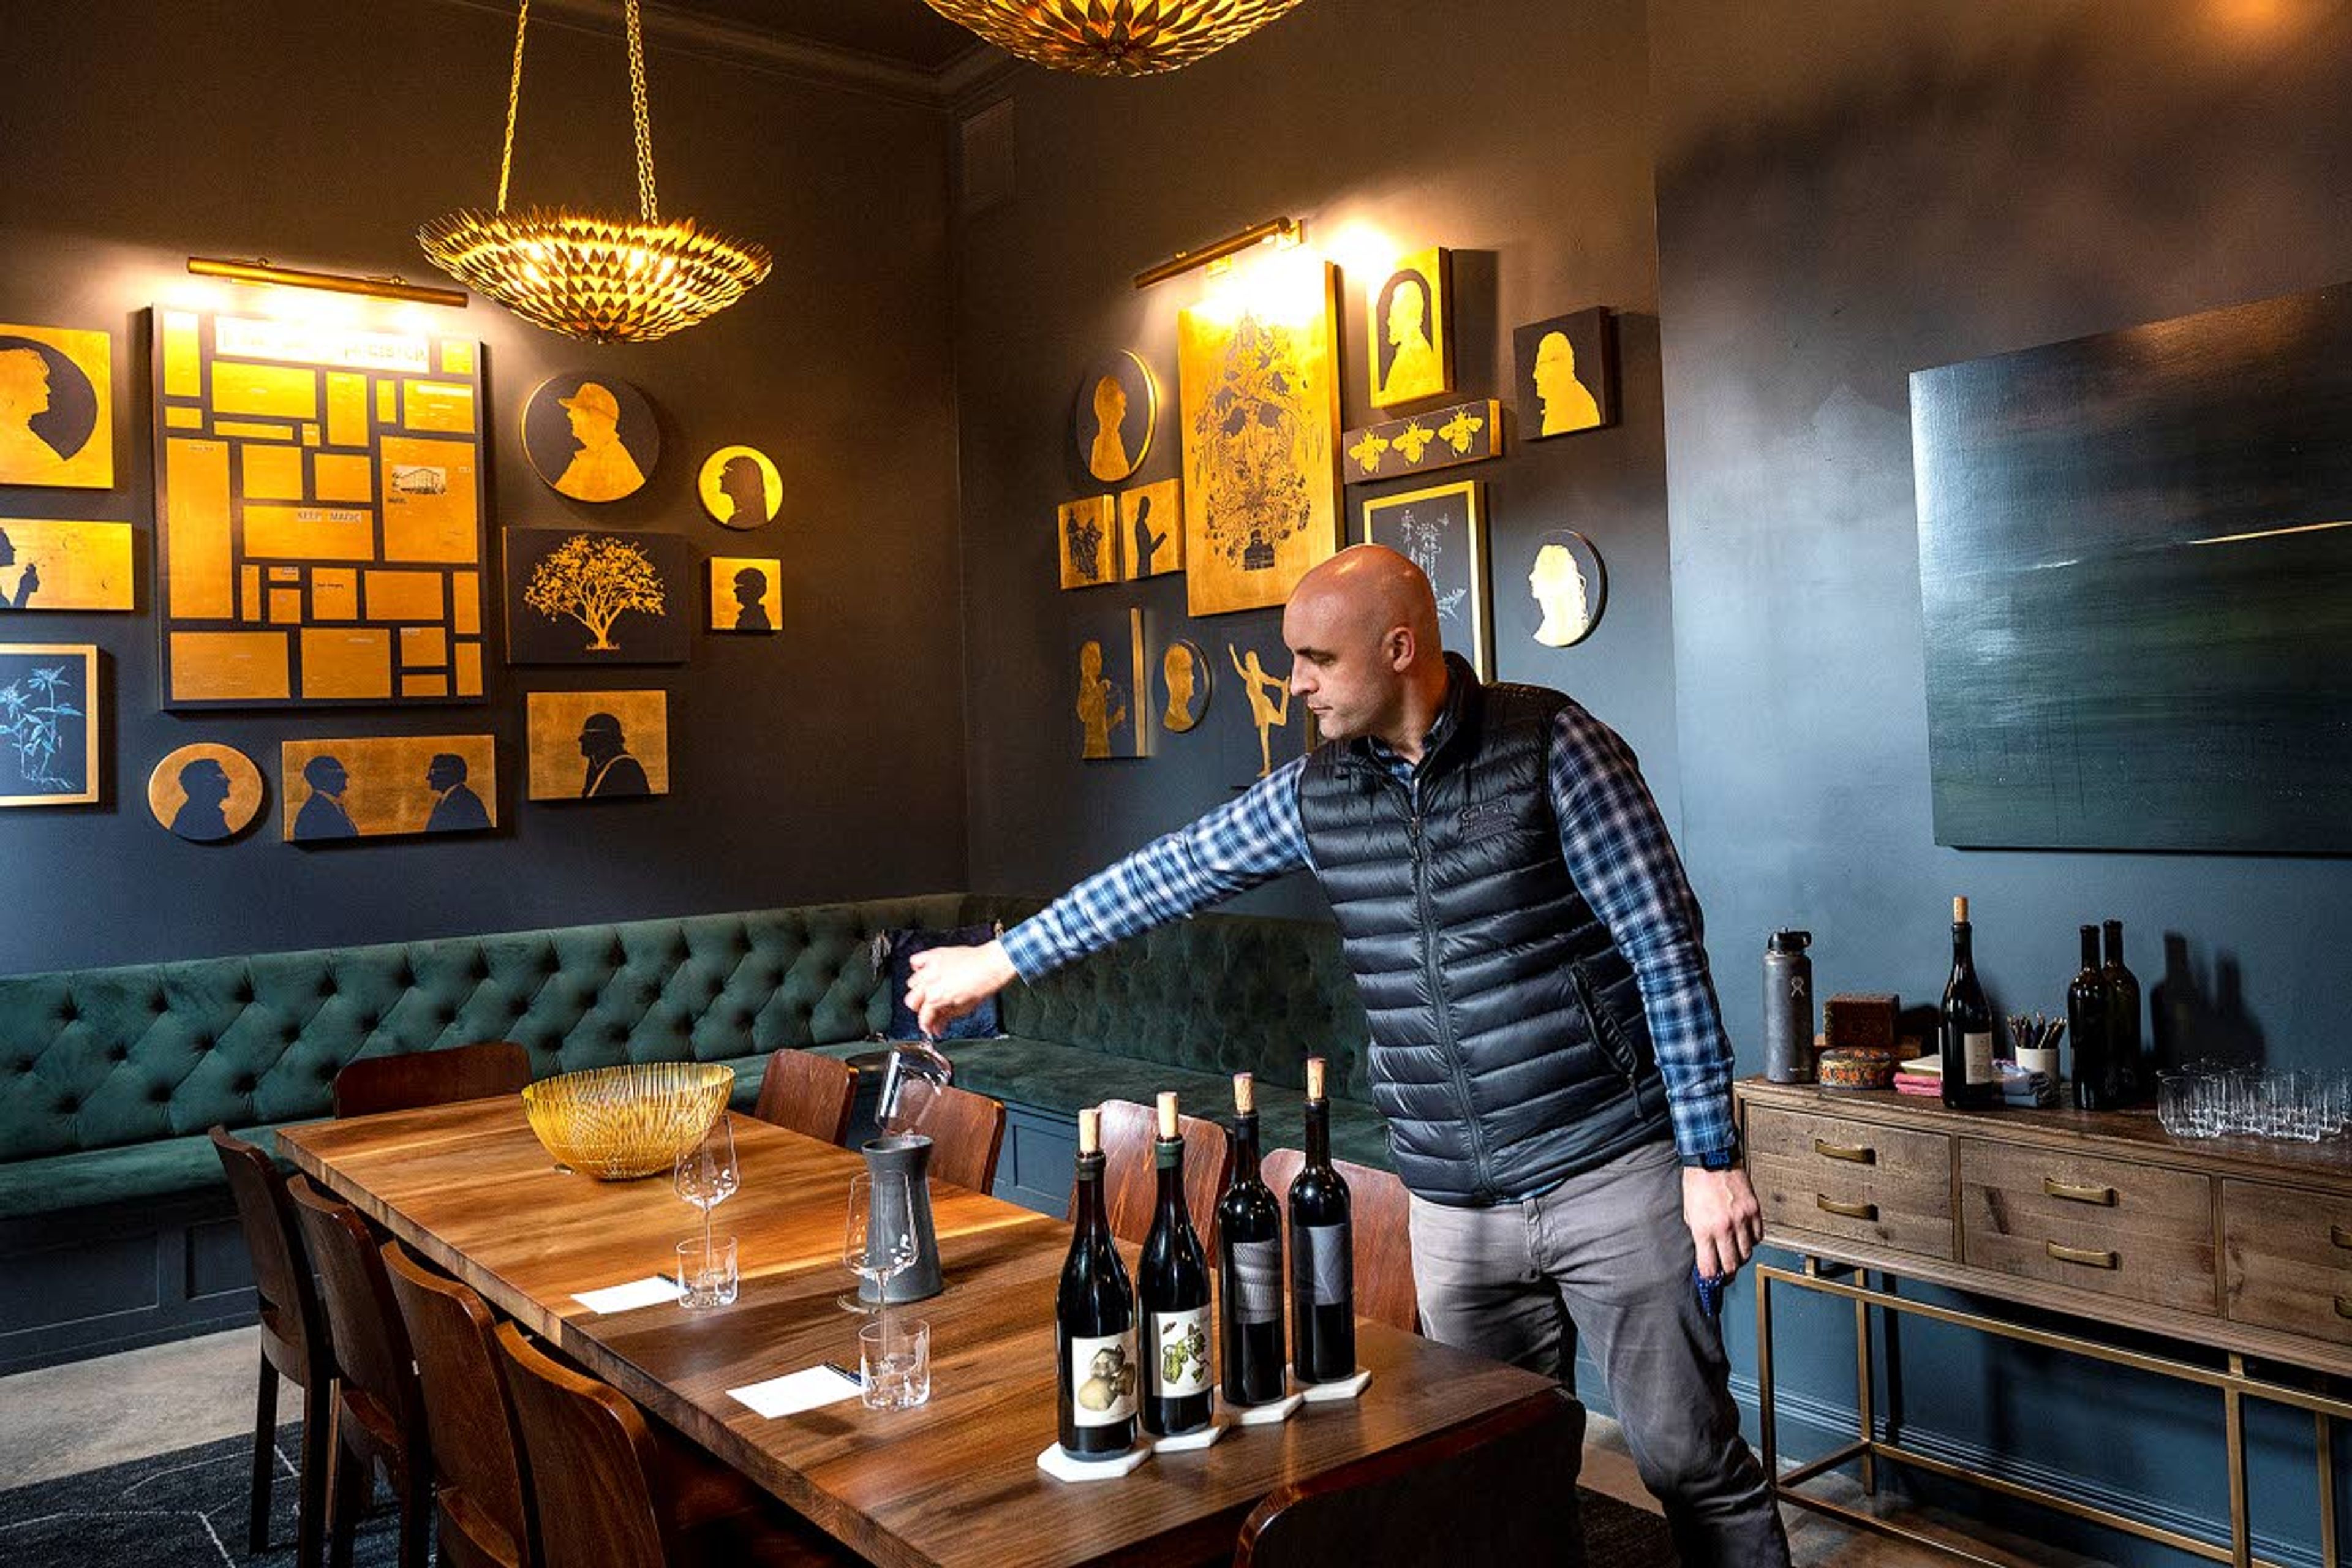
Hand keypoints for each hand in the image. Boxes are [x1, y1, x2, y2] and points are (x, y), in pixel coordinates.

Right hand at [905, 939, 1015, 1037]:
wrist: (992, 964)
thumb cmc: (983, 984)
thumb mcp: (964, 1008)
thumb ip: (946, 1018)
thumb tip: (938, 1027)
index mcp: (937, 998)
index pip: (923, 1017)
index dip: (926, 1025)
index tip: (930, 1027)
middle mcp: (930, 983)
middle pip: (911, 1001)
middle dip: (920, 1009)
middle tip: (931, 1010)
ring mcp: (930, 968)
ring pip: (911, 983)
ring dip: (919, 989)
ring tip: (931, 990)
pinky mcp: (934, 955)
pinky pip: (915, 961)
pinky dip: (918, 967)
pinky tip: (926, 972)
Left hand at [1682, 1165, 1762, 1282]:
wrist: (1712, 1157)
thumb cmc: (1697, 1181)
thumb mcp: (1688, 1212)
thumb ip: (1698, 1234)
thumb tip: (1705, 1252)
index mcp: (1704, 1228)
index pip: (1710, 1267)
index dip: (1711, 1279)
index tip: (1711, 1281)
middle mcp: (1724, 1227)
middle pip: (1732, 1265)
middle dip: (1727, 1274)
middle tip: (1724, 1274)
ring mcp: (1742, 1219)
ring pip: (1748, 1253)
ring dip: (1740, 1257)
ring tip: (1734, 1253)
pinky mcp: (1754, 1211)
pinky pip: (1758, 1236)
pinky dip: (1752, 1240)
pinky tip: (1744, 1236)